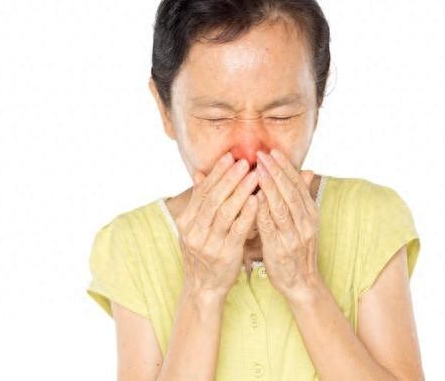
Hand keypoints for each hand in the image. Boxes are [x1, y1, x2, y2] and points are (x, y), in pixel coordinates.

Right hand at [175, 152, 258, 299]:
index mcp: (186, 221)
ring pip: (226, 212)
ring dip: (241, 191)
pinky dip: (247, 214)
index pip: (202, 191)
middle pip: (213, 198)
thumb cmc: (204, 253)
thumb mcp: (195, 227)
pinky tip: (258, 200)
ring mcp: (208, 243)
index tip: (230, 157)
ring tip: (255, 176)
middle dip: (230, 178)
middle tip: (245, 162)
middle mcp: (194, 231)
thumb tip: (198, 173)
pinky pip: (237, 230)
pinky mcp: (225, 254)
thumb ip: (199, 201)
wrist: (203, 288)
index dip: (217, 173)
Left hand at [254, 148, 320, 302]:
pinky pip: (270, 226)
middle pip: (290, 191)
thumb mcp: (304, 221)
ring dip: (269, 186)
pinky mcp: (280, 248)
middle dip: (275, 171)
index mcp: (310, 213)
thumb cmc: (297, 248)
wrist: (302, 283)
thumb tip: (307, 171)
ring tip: (256, 170)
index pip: (298, 184)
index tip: (273, 151)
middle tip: (261, 154)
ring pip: (281, 206)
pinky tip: (253, 198)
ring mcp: (294, 235)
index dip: (285, 167)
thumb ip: (300, 197)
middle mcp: (305, 222)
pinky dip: (262, 211)